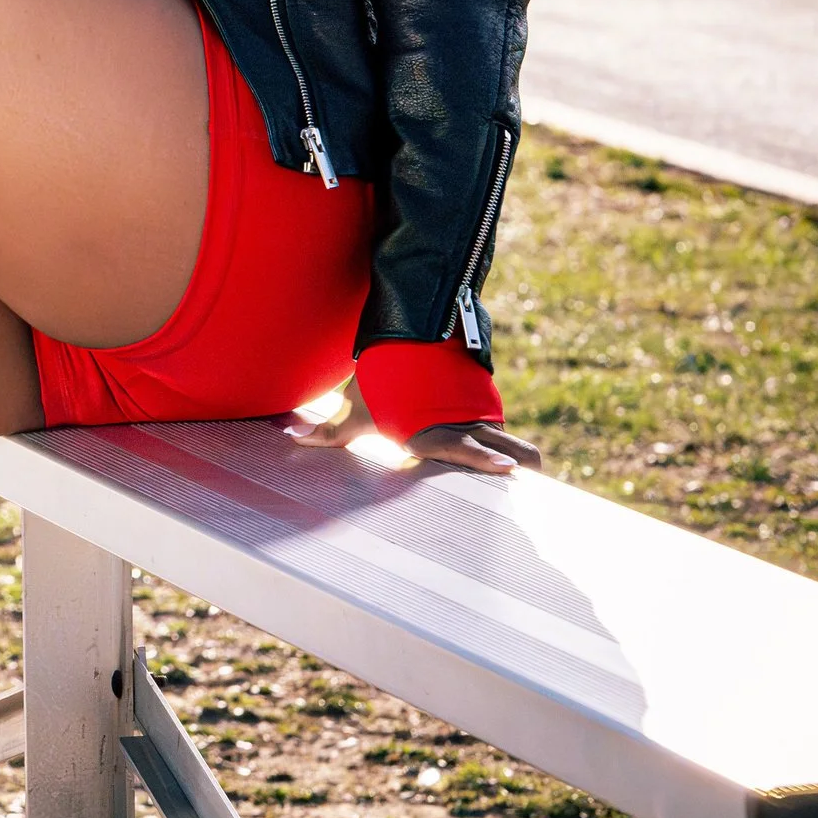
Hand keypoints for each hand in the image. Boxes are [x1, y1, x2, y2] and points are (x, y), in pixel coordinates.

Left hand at [290, 377, 541, 474]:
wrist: (406, 329)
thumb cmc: (379, 377)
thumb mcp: (355, 407)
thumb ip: (330, 430)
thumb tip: (291, 437)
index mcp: (435, 433)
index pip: (471, 450)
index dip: (491, 460)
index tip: (509, 468)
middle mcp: (466, 425)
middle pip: (518, 451)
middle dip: (522, 468)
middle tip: (525, 488)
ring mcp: (481, 412)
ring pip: (517, 441)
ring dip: (519, 457)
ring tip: (525, 481)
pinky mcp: (486, 401)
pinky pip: (503, 428)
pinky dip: (506, 443)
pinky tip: (507, 462)